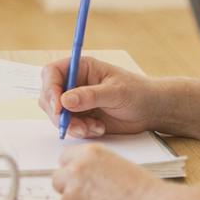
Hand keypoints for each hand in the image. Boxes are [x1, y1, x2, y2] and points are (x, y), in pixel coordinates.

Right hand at [40, 54, 160, 136]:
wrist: (151, 111)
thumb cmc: (137, 93)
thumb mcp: (116, 92)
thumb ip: (90, 96)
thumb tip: (65, 101)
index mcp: (80, 68)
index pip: (52, 73)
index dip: (50, 89)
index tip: (58, 107)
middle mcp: (74, 84)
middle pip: (48, 96)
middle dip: (58, 113)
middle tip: (74, 125)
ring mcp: (76, 102)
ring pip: (56, 114)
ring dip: (70, 124)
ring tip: (92, 128)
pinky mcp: (81, 118)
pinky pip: (69, 126)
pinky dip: (80, 131)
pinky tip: (99, 129)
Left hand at [52, 144, 159, 199]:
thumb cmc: (141, 189)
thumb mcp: (115, 164)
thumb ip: (91, 166)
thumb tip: (75, 175)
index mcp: (86, 154)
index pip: (64, 160)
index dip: (73, 172)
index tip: (83, 180)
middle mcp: (74, 171)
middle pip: (58, 180)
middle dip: (69, 188)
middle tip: (89, 198)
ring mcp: (71, 195)